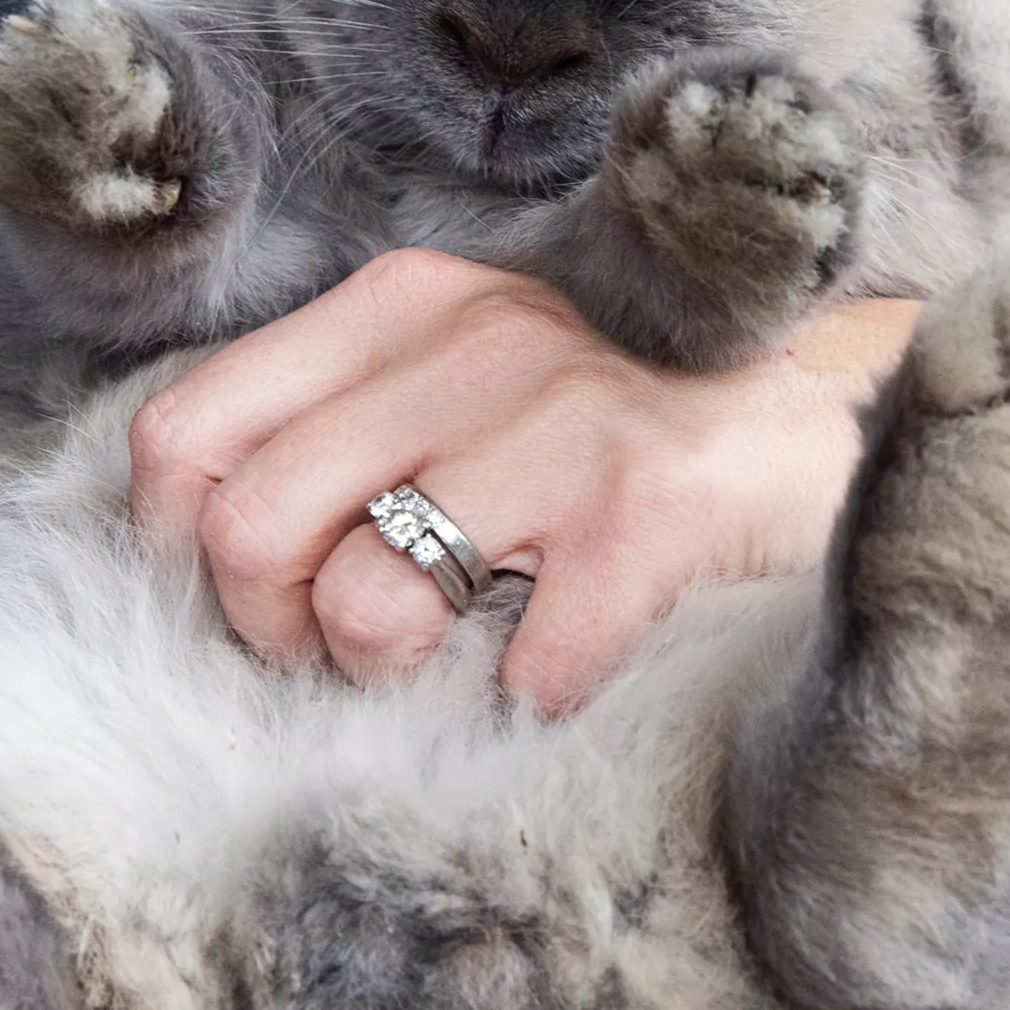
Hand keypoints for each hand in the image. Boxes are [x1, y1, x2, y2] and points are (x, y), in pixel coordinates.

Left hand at [129, 248, 919, 712]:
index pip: (182, 438)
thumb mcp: (459, 390)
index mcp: (399, 305)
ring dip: (398, 678)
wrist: (826, 431)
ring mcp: (563, 422)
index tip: (273, 594)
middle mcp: (472, 340)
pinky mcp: (647, 511)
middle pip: (248, 534)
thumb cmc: (609, 441)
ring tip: (464, 656)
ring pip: (362, 606)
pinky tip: (571, 663)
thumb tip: (201, 553)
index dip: (193, 552)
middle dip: (282, 635)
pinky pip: (519, 673)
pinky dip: (534, 704)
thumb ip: (335, 435)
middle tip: (361, 651)